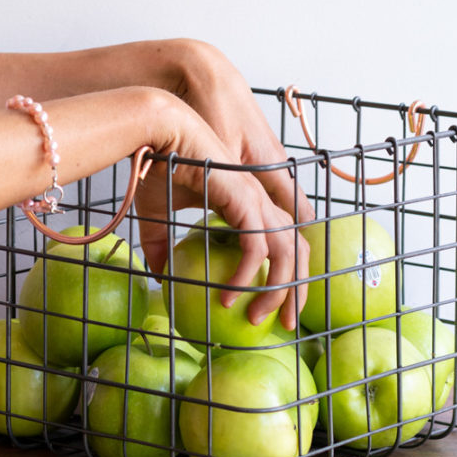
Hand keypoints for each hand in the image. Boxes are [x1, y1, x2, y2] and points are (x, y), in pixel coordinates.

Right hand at [137, 57, 312, 329]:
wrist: (157, 132)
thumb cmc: (158, 165)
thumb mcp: (158, 216)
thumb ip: (162, 246)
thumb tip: (160, 277)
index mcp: (249, 203)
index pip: (283, 243)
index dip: (284, 275)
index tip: (271, 305)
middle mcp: (261, 202)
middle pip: (299, 252)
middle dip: (296, 291)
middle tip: (282, 324)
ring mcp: (257, 200)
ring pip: (289, 254)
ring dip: (278, 291)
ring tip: (256, 318)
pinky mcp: (246, 200)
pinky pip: (257, 248)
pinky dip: (247, 276)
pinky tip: (228, 295)